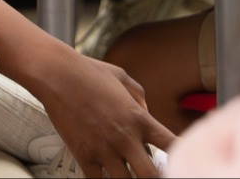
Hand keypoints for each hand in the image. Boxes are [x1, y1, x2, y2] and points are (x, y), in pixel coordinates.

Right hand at [14, 40, 174, 177]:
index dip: (181, 155)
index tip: (182, 160)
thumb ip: (139, 97)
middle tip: (155, 176)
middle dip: (157, 178)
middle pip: (152, 175)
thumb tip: (147, 112)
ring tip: (129, 175)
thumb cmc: (87, 71)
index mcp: (139, 118)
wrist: (56, 74)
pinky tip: (105, 177)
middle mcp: (125, 137)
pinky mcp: (84, 155)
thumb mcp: (121, 78)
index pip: (171, 144)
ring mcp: (104, 149)